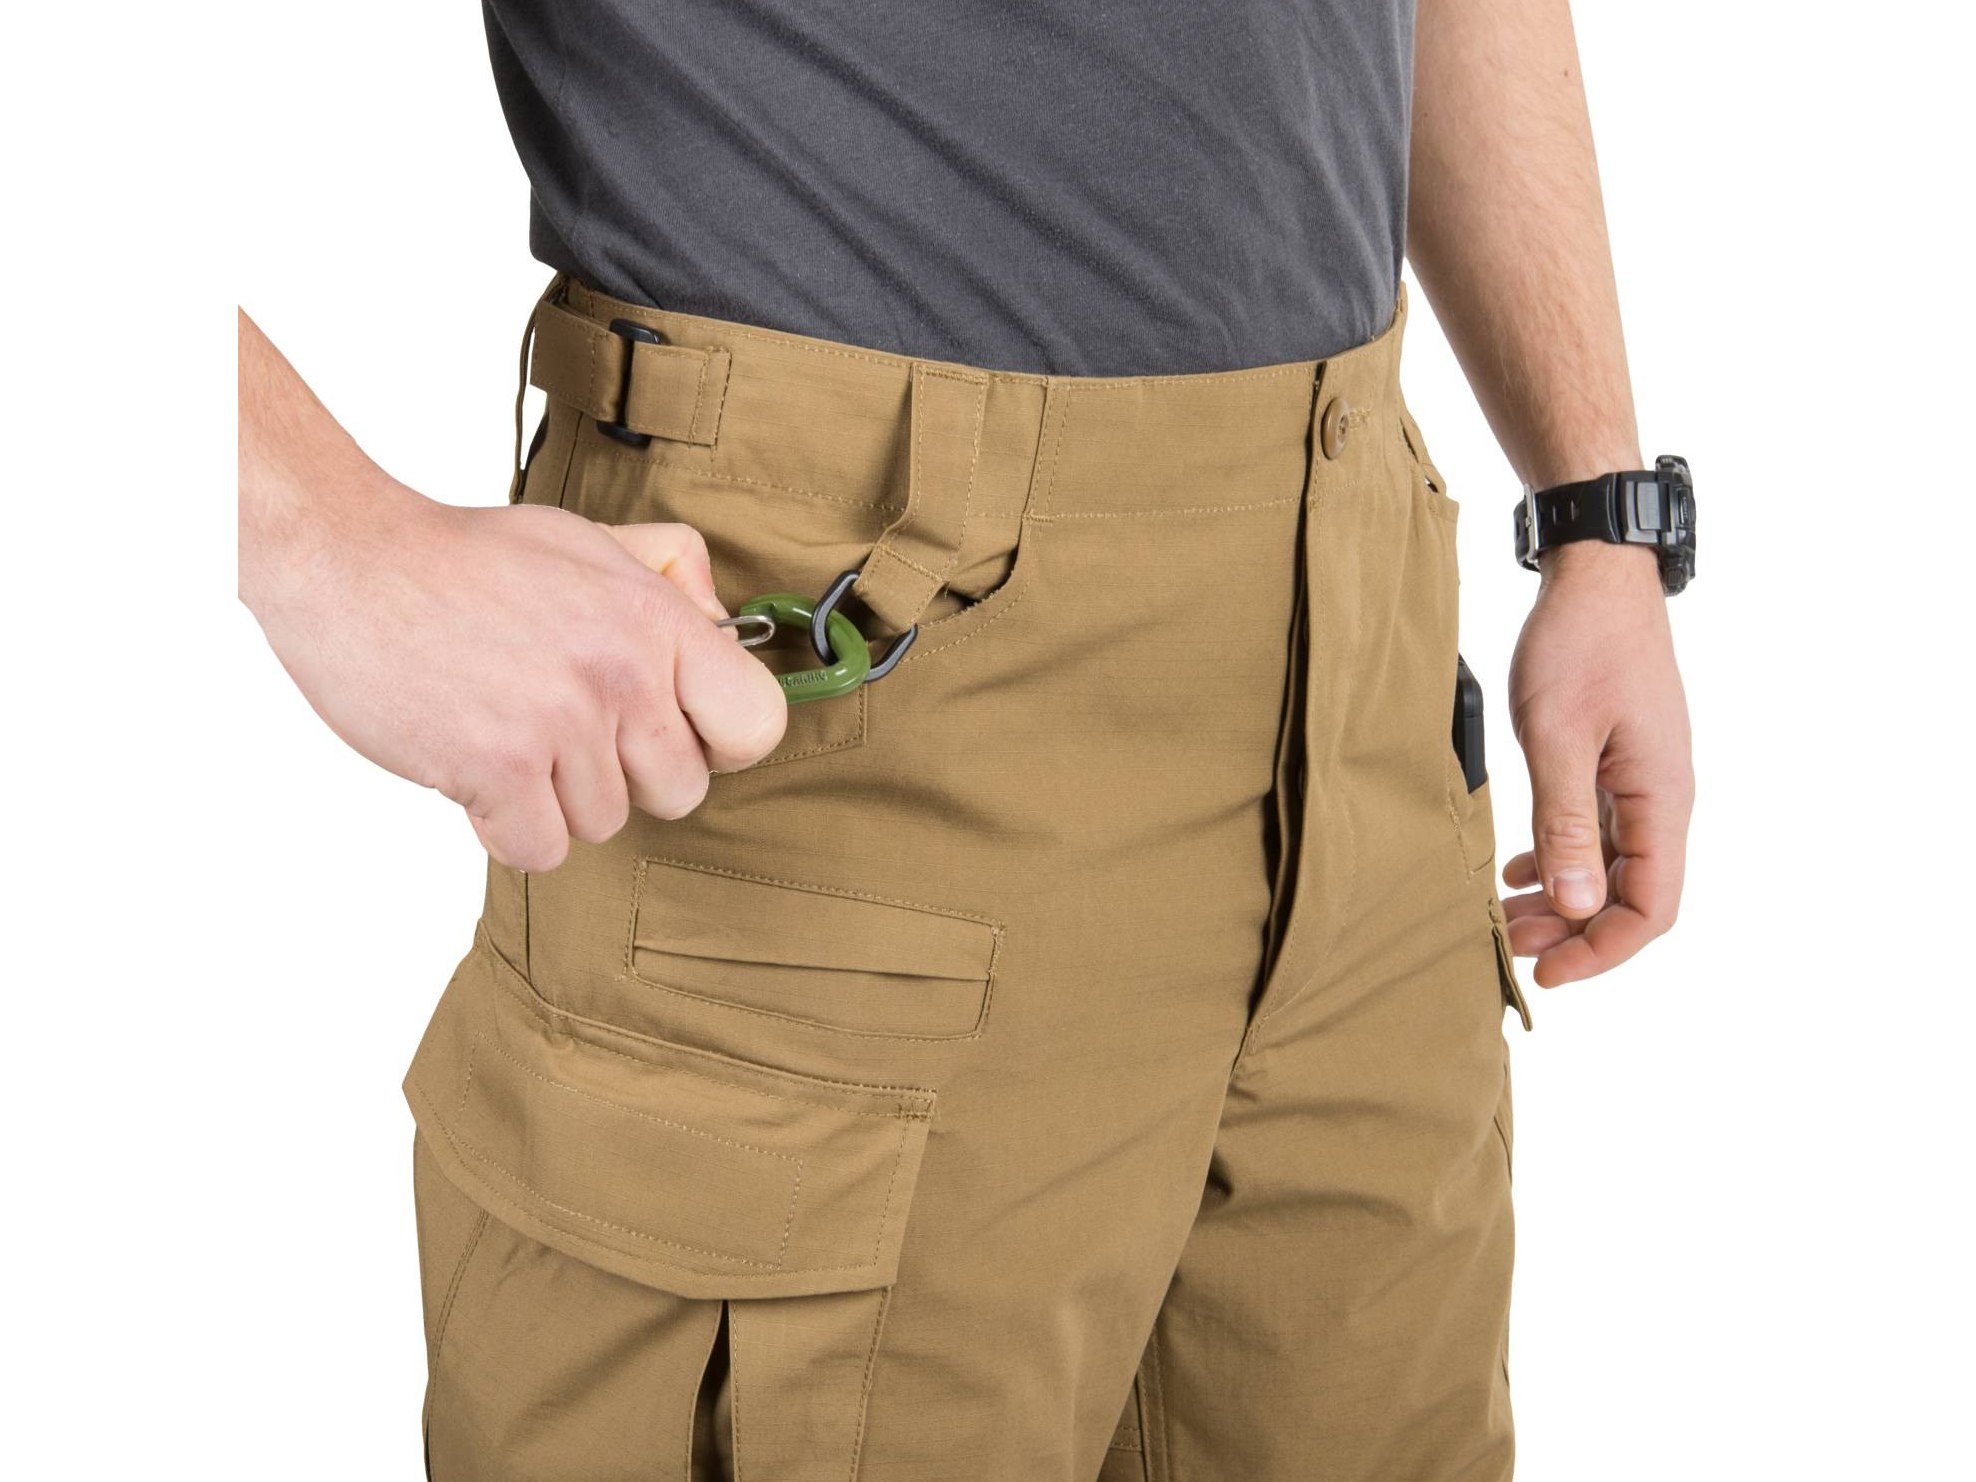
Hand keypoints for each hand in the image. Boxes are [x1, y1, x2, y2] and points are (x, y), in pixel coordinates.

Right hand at [246, 479, 785, 870]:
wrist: (348, 561)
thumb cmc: (468, 559)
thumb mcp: (587, 541)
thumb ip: (668, 574)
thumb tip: (726, 623)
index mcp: (656, 618)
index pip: (758, 723)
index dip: (722, 742)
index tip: (680, 733)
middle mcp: (620, 672)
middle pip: (680, 792)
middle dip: (628, 775)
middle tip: (570, 733)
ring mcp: (559, 723)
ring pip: (605, 823)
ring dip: (557, 797)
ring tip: (511, 732)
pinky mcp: (495, 769)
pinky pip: (541, 850)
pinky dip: (508, 828)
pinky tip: (480, 772)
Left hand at [1503, 542, 1692, 986]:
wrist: (1596, 576)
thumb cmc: (1579, 645)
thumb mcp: (1558, 737)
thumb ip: (1566, 822)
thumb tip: (1575, 904)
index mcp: (1661, 799)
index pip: (1650, 907)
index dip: (1601, 950)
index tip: (1547, 972)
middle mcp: (1661, 798)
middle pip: (1629, 895)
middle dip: (1573, 932)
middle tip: (1509, 946)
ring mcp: (1641, 781)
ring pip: (1610, 866)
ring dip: (1562, 899)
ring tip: (1506, 916)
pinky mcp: (1617, 762)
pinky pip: (1599, 831)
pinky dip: (1561, 858)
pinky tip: (1522, 869)